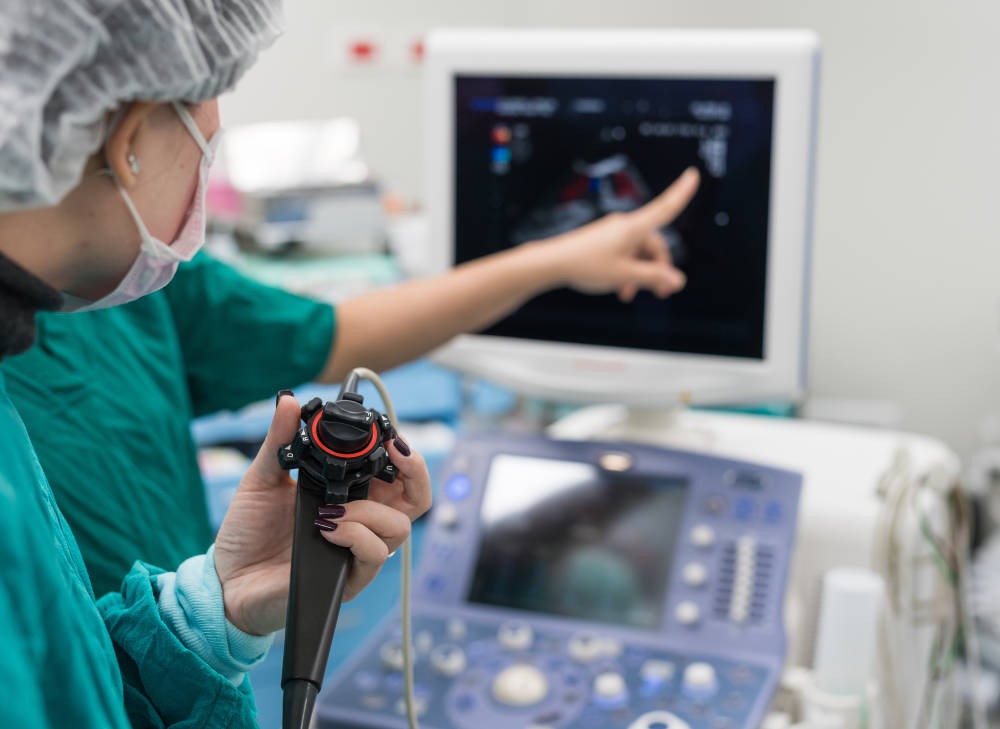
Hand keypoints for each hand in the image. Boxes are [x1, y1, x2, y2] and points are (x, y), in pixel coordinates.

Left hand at [212, 394, 432, 635]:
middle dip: (417, 472)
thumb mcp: (262, 479)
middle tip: (394, 453)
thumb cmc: (248, 532)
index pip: (397, 474)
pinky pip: (375, 555)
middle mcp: (363, 521)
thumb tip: (288, 401)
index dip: (404, 453)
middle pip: (417, 499)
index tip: (388, 435)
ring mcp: (359, 551)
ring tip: (332, 510)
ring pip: (399, 527)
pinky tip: (327, 529)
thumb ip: (279, 441)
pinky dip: (355, 536)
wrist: (227, 579)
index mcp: (351, 495)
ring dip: (370, 510)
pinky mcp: (349, 578)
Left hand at [540, 166, 699, 302]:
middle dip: (658, 269)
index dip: (681, 192)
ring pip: (638, 253)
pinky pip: (625, 253)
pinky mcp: (603, 240)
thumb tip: (678, 281)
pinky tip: (620, 288)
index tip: (693, 173)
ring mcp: (614, 233)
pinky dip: (627, 269)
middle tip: (661, 294)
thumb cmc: (587, 265)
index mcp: (634, 228)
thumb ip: (653, 278)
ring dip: (640, 273)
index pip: (665, 208)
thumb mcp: (625, 275)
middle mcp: (625, 226)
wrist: (552, 262)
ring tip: (629, 294)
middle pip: (654, 244)